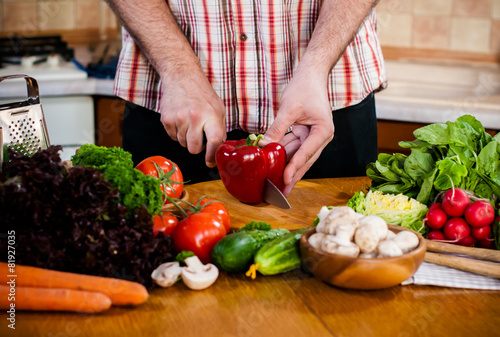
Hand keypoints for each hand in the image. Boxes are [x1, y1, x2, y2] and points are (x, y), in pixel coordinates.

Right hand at [160, 69, 225, 166]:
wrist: (182, 77)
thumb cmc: (202, 94)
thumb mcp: (218, 109)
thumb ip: (220, 129)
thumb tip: (218, 149)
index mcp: (211, 115)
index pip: (213, 142)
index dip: (211, 155)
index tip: (210, 161)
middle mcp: (195, 117)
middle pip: (194, 149)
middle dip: (197, 146)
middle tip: (198, 135)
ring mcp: (179, 119)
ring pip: (182, 144)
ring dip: (186, 138)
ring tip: (189, 122)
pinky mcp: (166, 119)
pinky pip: (172, 137)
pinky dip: (177, 132)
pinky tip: (180, 119)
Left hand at [262, 71, 333, 194]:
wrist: (311, 74)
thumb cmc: (305, 87)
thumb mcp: (289, 109)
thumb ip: (277, 129)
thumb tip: (264, 146)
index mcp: (323, 131)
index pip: (306, 153)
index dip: (295, 167)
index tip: (285, 180)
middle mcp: (320, 137)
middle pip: (304, 160)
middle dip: (292, 175)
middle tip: (281, 192)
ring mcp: (312, 136)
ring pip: (297, 156)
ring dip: (286, 167)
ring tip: (275, 183)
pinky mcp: (304, 133)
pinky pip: (292, 147)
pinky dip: (282, 155)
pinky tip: (273, 166)